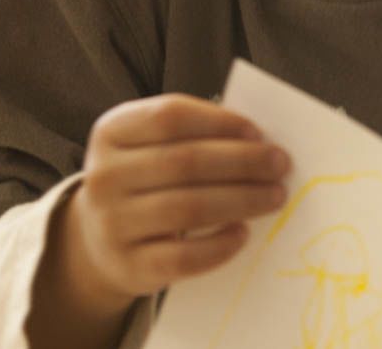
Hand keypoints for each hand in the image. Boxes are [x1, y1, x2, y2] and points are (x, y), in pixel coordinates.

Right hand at [69, 94, 290, 303]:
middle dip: (243, 161)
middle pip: (185, 162)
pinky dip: (220, 245)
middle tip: (280, 164)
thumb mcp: (155, 145)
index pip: (170, 116)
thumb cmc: (147, 177)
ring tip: (275, 196)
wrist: (101, 238)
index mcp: (112, 131)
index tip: (258, 132)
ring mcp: (112, 224)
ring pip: (188, 208)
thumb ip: (197, 134)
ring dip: (242, 199)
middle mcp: (104, 176)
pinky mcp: (128, 266)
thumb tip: (260, 141)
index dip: (220, 121)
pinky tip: (243, 233)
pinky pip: (183, 257)